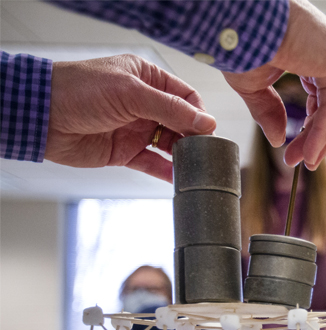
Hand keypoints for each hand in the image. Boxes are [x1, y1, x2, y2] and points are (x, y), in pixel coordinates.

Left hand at [46, 54, 215, 181]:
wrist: (41, 116)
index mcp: (146, 78)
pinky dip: (166, 171)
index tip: (208, 131)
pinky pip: (152, 163)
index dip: (200, 113)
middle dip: (194, 136)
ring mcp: (134, 128)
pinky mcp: (124, 151)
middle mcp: (143, 103)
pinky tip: (179, 178)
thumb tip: (206, 122)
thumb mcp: (130, 93)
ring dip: (182, 155)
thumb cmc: (79, 91)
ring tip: (196, 167)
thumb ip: (170, 108)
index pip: (186, 96)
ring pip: (169, 144)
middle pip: (182, 122)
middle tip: (205, 152)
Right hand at [223, 0, 325, 169]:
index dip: (309, 129)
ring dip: (318, 139)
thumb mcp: (253, 85)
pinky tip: (308, 153)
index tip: (293, 152)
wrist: (234, 18)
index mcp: (313, 53)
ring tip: (302, 162)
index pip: (321, 99)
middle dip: (315, 138)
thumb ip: (268, 111)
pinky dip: (321, 132)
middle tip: (299, 162)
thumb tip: (279, 140)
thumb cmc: (237, 40)